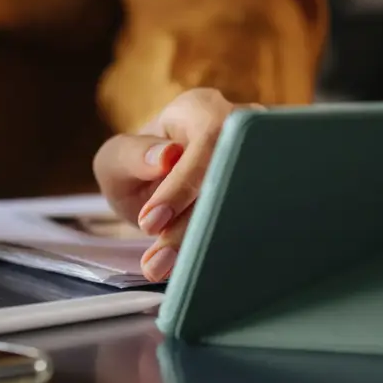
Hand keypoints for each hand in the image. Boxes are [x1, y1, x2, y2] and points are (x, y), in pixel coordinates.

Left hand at [93, 88, 256, 281]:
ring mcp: (261, 162)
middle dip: (194, 226)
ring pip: (246, 204)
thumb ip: (130, 154)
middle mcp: (241, 130)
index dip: (183, 185)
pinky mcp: (267, 196)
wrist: (158, 188)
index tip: (151, 221)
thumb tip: (166, 157)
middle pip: (233, 176)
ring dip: (208, 244)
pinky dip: (222, 249)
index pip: (208, 141)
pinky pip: (254, 222)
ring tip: (165, 271)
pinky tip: (195, 272)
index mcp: (201, 110)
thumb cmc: (137, 167)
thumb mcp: (116, 159)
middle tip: (158, 262)